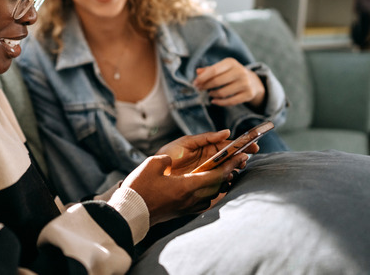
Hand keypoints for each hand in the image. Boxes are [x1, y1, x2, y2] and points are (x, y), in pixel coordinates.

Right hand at [121, 151, 246, 225]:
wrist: (129, 214)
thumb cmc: (139, 189)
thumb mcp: (152, 165)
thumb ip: (167, 160)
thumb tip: (172, 161)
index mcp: (187, 186)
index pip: (215, 175)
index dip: (229, 165)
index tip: (239, 156)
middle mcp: (191, 198)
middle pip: (217, 186)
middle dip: (228, 173)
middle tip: (236, 162)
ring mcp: (187, 207)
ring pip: (211, 195)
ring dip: (220, 184)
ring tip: (224, 173)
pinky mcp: (181, 212)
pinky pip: (202, 201)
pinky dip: (209, 193)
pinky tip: (206, 188)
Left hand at [156, 130, 258, 175]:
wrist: (155, 173)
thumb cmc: (170, 154)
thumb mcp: (186, 142)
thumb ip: (206, 137)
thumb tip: (226, 132)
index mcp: (208, 148)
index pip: (228, 146)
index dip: (241, 146)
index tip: (253, 147)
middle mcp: (210, 161)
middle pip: (231, 160)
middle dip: (240, 159)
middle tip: (244, 160)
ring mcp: (208, 174)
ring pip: (227, 172)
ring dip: (233, 171)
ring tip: (234, 170)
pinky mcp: (204, 185)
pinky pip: (218, 184)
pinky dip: (224, 183)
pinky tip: (225, 180)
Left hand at [193, 58, 264, 107]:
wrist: (253, 81)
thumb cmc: (232, 73)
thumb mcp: (222, 68)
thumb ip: (209, 70)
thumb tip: (197, 72)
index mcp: (231, 63)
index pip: (213, 70)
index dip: (202, 78)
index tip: (195, 83)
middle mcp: (240, 71)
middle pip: (217, 81)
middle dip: (205, 86)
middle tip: (199, 89)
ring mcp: (245, 83)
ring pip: (222, 93)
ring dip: (212, 94)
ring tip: (209, 93)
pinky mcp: (248, 94)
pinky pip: (230, 101)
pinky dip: (219, 102)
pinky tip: (214, 101)